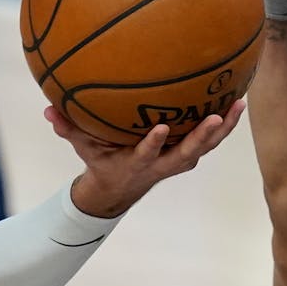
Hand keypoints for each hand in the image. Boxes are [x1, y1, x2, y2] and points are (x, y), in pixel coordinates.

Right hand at [46, 101, 244, 217]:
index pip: (145, 154)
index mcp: (137, 162)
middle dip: (202, 137)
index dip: (154, 143)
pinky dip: (224, 124)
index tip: (162, 128)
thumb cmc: (101, 160)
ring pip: (205, 147)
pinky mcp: (189, 154)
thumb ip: (68, 128)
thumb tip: (48, 110)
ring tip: (239, 104)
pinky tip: (237, 98)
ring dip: (223, 129)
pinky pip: (211, 140)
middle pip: (187, 152)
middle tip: (216, 118)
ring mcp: (179, 160)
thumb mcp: (83, 147)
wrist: (121, 188)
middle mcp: (163, 163)